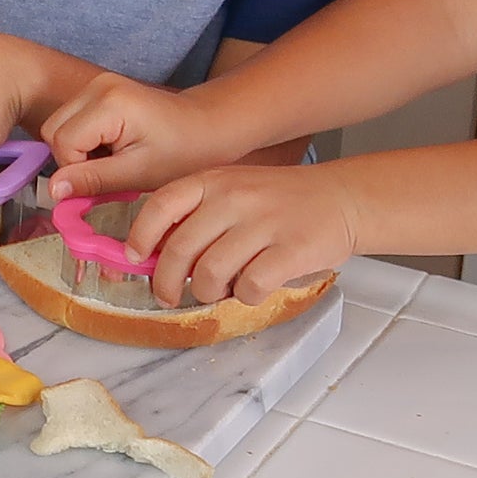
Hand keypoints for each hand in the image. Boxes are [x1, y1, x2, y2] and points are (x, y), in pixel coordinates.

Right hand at [43, 71, 231, 198]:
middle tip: (110, 171)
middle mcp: (98, 85)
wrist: (209, 127)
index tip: (106, 181)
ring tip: (114, 160)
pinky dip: (85, 140)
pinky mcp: (101, 89)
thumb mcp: (137, 174)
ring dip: (79, 151)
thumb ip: (92, 180)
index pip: (63, 143)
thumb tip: (52, 191)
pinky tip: (113, 148)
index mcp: (109, 103)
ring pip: (59, 126)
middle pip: (55, 130)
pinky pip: (73, 120)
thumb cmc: (182, 152)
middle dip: (74, 159)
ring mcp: (98, 83)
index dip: (76, 171)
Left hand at [123, 164, 357, 306]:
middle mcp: (234, 198)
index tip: (135, 258)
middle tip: (167, 296)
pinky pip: (250, 286)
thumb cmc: (278, 201)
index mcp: (214, 181)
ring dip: (206, 292)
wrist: (341, 198)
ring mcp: (263, 223)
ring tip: (217, 290)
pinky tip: (252, 288)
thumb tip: (153, 253)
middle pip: (180, 249)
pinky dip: (244, 296)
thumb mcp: (232, 190)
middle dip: (166, 282)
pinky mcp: (291, 249)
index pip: (160, 206)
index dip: (140, 236)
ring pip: (210, 273)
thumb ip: (197, 213)